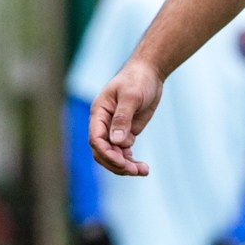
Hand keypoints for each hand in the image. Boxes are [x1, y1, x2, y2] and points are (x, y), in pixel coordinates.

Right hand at [88, 60, 162, 176]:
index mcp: (99, 113)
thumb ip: (123, 118)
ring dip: (126, 166)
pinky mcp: (126, 133)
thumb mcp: (131, 96)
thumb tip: (116, 142)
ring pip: (114, 155)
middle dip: (116, 163)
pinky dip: (132, 162)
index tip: (122, 162)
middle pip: (102, 152)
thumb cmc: (137, 80)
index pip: (95, 139)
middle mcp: (103, 124)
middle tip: (135, 170)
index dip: (106, 153)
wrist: (149, 73)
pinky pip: (124, 153)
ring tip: (143, 171)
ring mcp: (114, 130)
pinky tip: (143, 168)